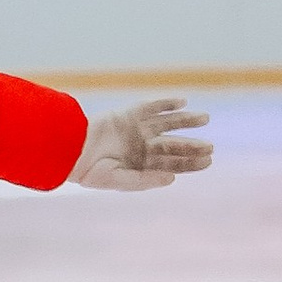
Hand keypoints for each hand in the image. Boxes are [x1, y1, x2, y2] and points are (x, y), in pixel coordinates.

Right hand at [73, 97, 211, 191]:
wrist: (70, 150)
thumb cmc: (92, 171)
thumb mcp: (120, 180)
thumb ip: (146, 179)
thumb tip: (173, 178)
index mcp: (142, 165)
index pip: (172, 164)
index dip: (191, 163)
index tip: (208, 161)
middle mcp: (142, 147)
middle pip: (173, 145)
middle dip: (192, 145)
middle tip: (211, 147)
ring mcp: (136, 129)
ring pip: (167, 124)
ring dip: (186, 120)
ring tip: (206, 118)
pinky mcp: (128, 114)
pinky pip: (151, 107)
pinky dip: (166, 103)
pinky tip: (183, 102)